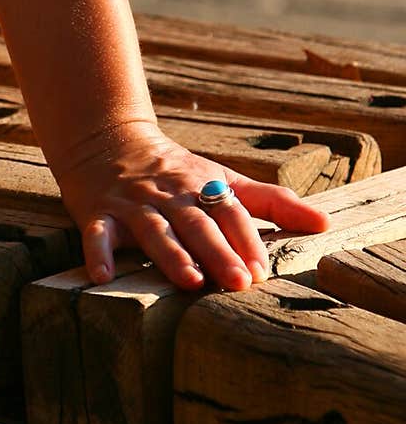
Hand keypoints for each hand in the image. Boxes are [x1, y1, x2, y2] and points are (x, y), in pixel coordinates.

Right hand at [52, 121, 331, 291]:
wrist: (107, 141)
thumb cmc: (176, 172)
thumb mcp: (224, 180)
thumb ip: (272, 202)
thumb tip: (325, 224)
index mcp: (203, 187)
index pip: (230, 213)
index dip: (246, 239)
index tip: (263, 270)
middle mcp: (171, 196)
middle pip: (197, 224)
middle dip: (218, 252)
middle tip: (240, 282)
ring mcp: (133, 205)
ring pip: (155, 230)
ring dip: (171, 255)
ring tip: (189, 280)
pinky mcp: (99, 213)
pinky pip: (97, 233)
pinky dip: (98, 252)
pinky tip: (103, 275)